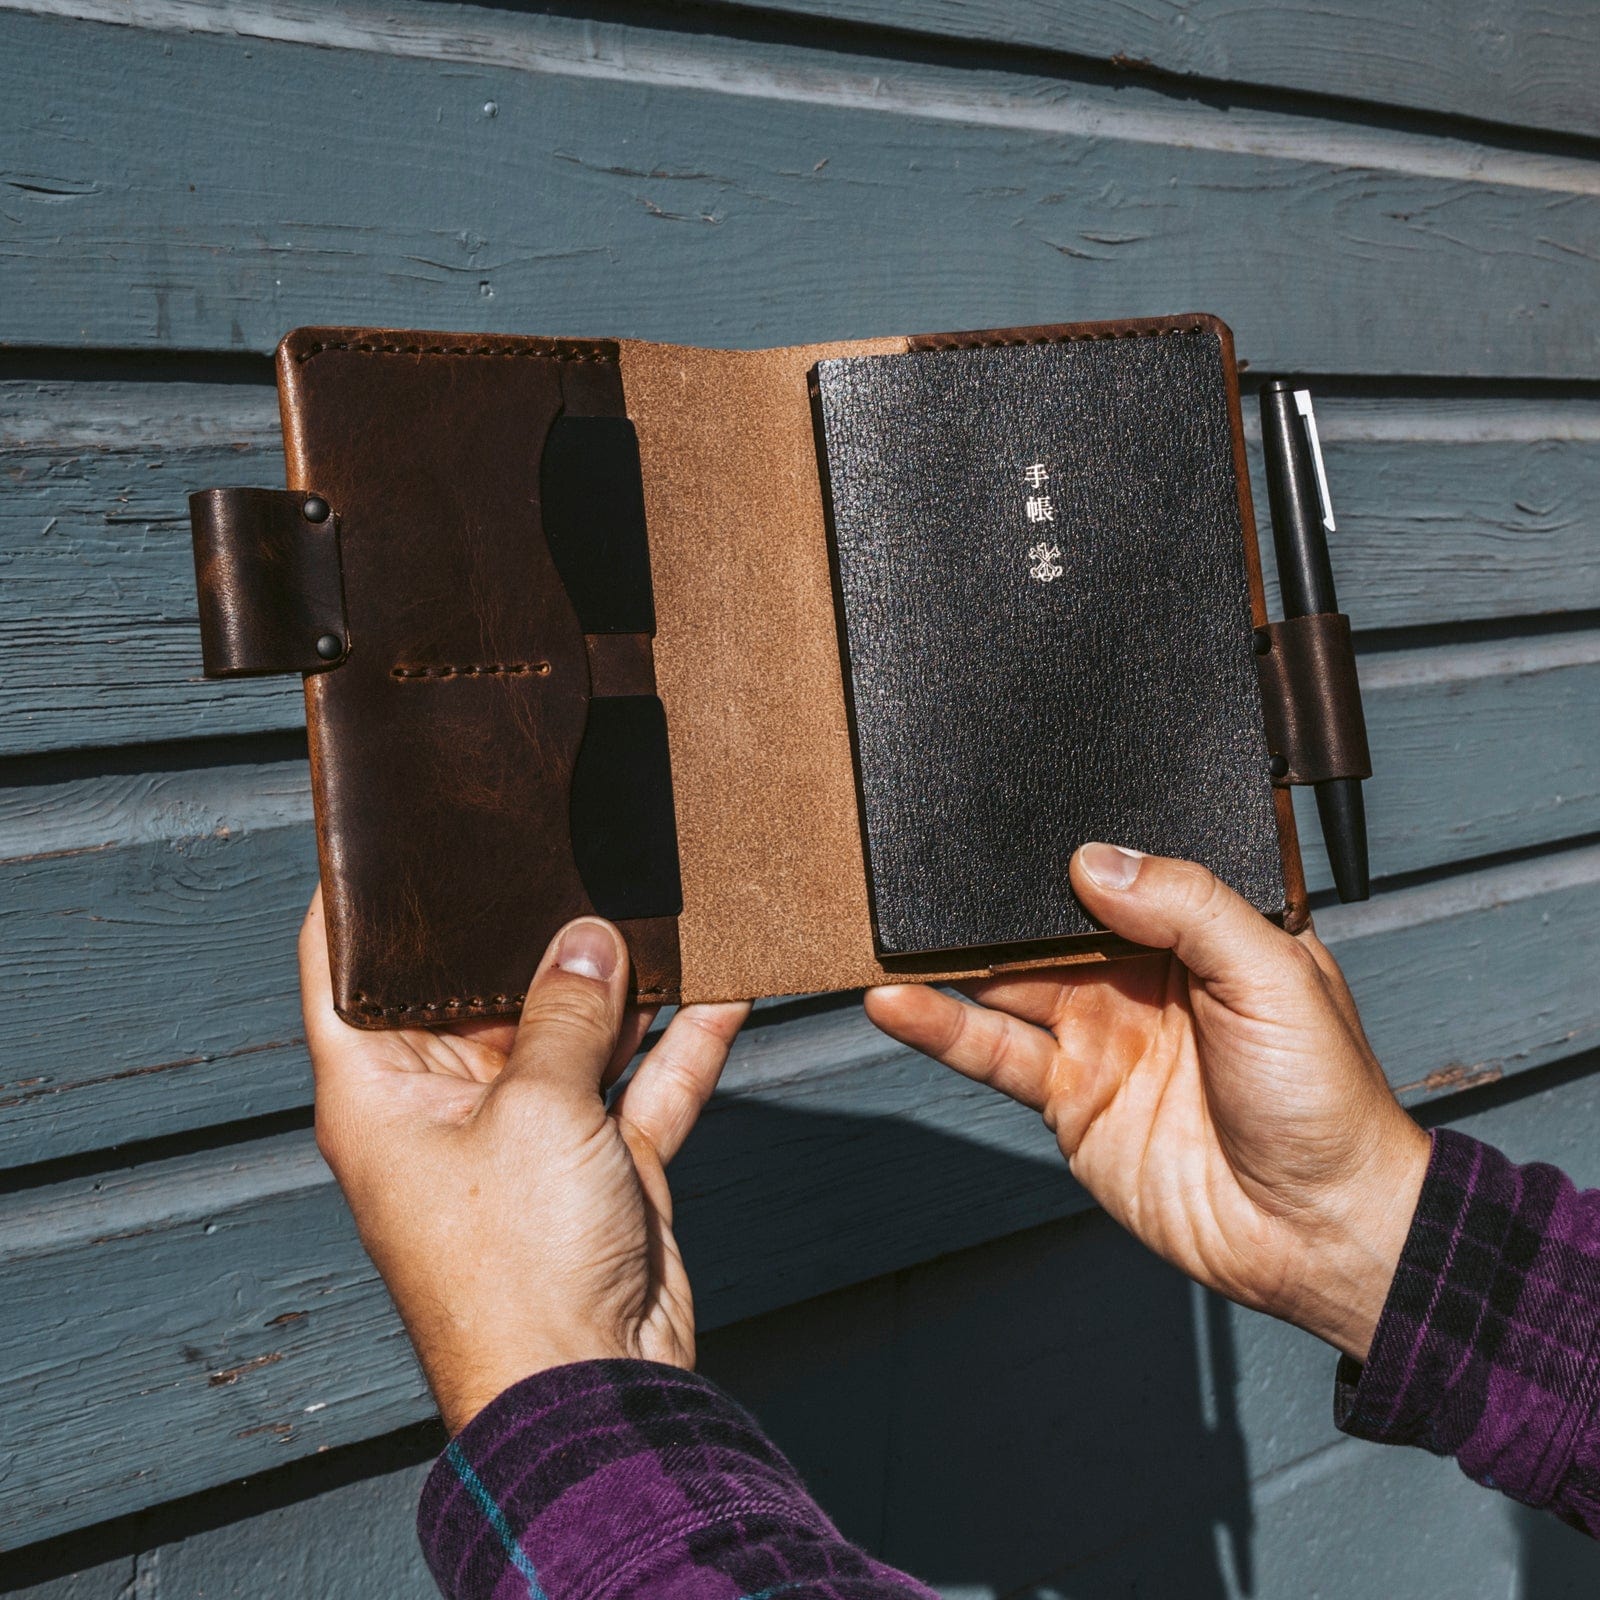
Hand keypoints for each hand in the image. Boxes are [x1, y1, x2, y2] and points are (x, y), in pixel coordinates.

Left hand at [301, 891, 748, 1431]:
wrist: (591, 1387)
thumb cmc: (517, 1266)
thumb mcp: (536, 1108)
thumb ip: (566, 1012)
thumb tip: (589, 941)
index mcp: (383, 1090)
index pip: (341, 971)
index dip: (357, 901)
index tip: (389, 832)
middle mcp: (448, 1105)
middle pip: (477, 993)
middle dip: (525, 932)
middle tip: (562, 848)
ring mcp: (530, 1135)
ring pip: (571, 1032)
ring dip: (615, 984)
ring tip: (654, 907)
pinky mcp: (600, 1163)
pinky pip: (640, 1082)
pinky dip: (681, 1043)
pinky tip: (724, 988)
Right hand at [865, 845, 1428, 1361]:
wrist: (1315, 1230)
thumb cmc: (1326, 1101)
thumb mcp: (1274, 976)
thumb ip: (1190, 908)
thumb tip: (1097, 859)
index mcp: (1201, 935)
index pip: (1123, 875)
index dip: (1072, 850)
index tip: (1012, 819)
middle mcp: (1142, 978)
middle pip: (1051, 924)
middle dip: (995, 900)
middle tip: (933, 868)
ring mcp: (1100, 1035)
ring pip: (1010, 981)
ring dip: (953, 958)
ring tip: (894, 930)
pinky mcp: (1068, 1096)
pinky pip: (994, 1052)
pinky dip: (941, 1027)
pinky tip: (899, 1003)